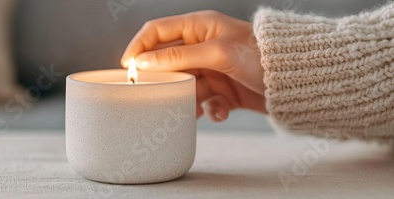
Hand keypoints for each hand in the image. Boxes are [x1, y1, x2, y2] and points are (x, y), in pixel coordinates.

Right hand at [121, 10, 266, 120]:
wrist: (300, 81)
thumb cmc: (263, 57)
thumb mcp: (218, 54)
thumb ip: (179, 58)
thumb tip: (143, 61)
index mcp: (200, 27)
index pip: (157, 31)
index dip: (139, 46)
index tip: (127, 68)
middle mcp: (203, 47)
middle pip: (167, 63)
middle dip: (163, 80)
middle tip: (156, 93)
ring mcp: (211, 70)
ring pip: (184, 86)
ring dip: (187, 99)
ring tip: (192, 106)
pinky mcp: (221, 91)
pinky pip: (203, 102)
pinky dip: (208, 110)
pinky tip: (219, 112)